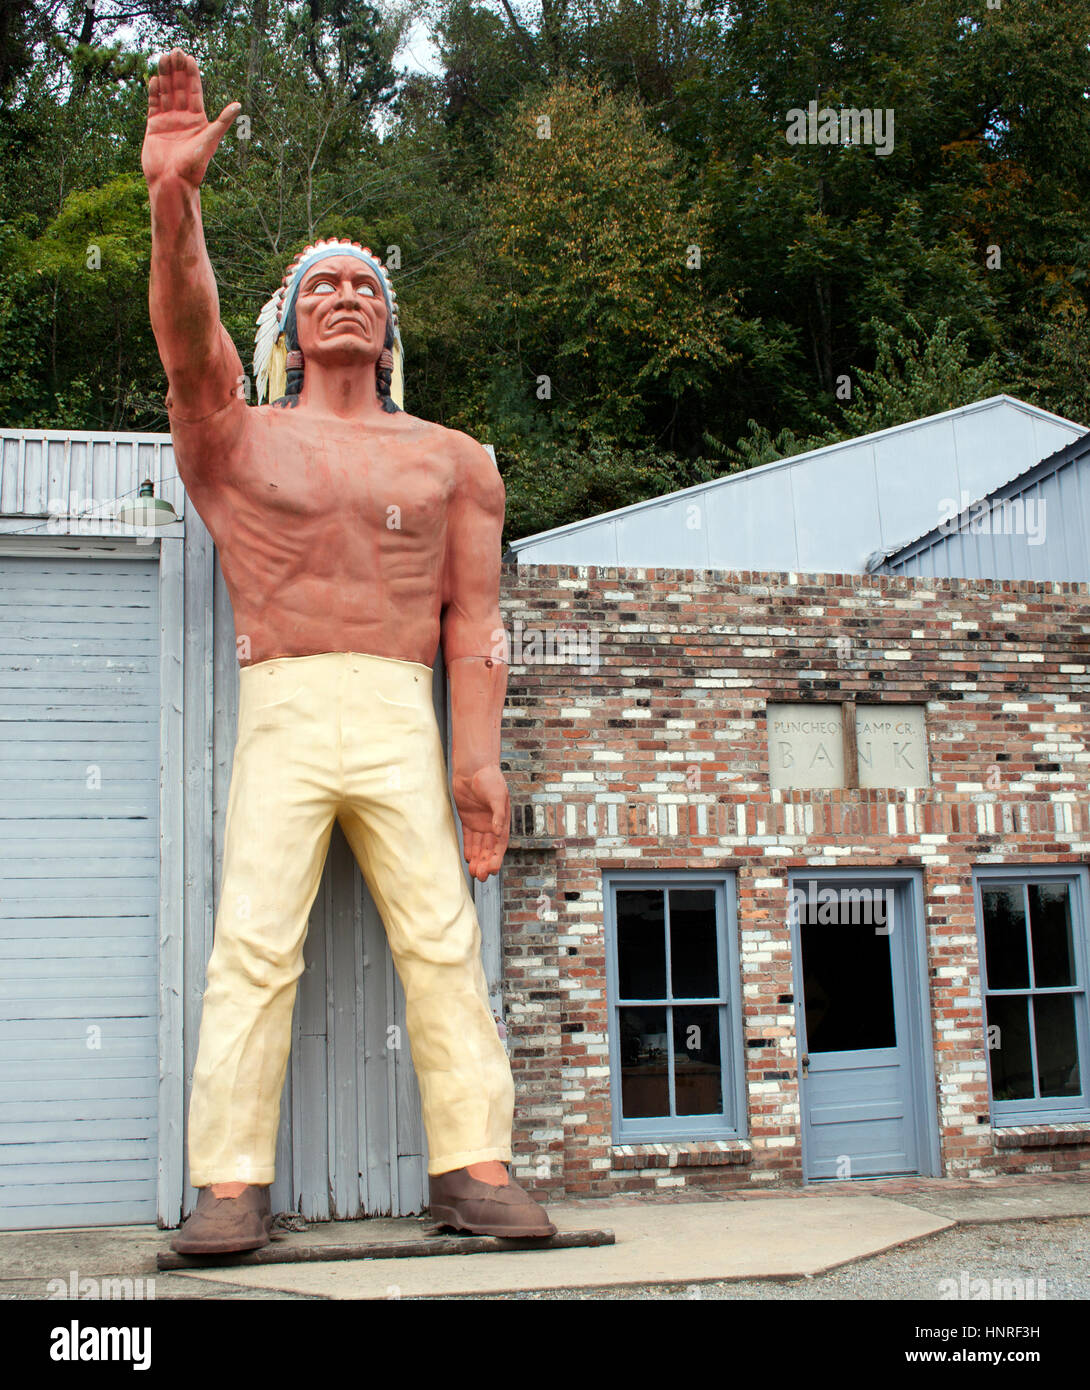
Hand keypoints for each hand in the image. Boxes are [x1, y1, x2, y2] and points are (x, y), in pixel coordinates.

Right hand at [142, 48, 240, 188]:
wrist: (172, 182)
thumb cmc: (194, 166)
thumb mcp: (210, 140)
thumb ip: (222, 122)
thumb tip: (238, 106)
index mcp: (198, 120)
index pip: (194, 92)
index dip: (191, 75)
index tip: (189, 58)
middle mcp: (183, 118)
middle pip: (179, 88)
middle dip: (177, 70)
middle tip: (175, 52)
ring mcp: (168, 121)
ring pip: (166, 93)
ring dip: (164, 76)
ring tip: (163, 58)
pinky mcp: (154, 126)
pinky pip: (153, 105)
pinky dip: (153, 92)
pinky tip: (154, 79)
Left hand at [452, 764, 509, 881]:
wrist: (473, 767)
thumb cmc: (489, 779)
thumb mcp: (497, 796)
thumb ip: (498, 815)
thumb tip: (497, 832)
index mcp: (502, 821)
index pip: (500, 844)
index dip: (496, 857)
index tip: (492, 870)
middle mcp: (492, 824)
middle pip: (489, 848)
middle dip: (485, 863)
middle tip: (480, 877)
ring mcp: (479, 822)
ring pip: (478, 846)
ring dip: (477, 859)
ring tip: (473, 873)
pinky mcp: (467, 819)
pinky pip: (468, 837)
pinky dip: (469, 848)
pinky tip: (467, 858)